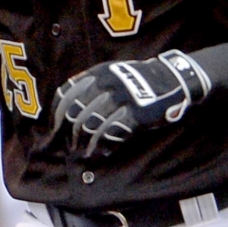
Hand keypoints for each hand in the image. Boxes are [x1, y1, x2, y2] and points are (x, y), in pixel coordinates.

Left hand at [53, 50, 209, 157]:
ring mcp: (121, 98)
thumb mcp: (112, 73)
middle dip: (70, 133)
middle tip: (71, 146)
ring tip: (86, 153)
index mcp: (96, 73)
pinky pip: (113, 133)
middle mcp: (106, 83)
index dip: (57, 114)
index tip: (55, 129)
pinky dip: (106, 145)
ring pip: (92, 125)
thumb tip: (67, 111)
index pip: (66, 93)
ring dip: (86, 143)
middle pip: (76, 113)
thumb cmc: (138, 80)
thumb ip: (90, 85)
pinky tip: (104, 152)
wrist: (172, 79)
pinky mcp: (136, 112)